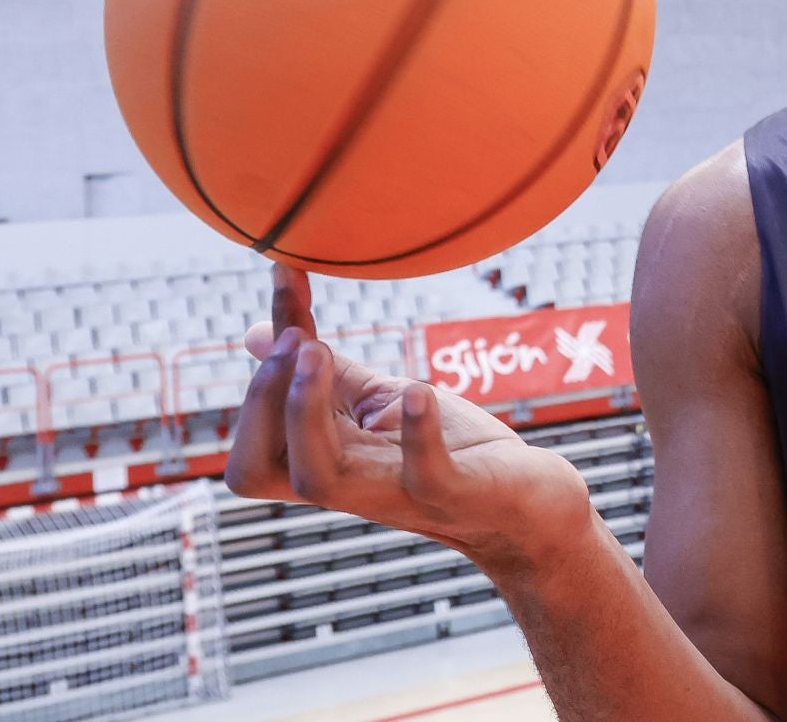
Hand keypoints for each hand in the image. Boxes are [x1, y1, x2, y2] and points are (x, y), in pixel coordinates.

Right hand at [224, 264, 592, 567]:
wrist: (533, 506)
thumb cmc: (457, 451)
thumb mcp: (384, 401)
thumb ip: (330, 374)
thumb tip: (258, 334)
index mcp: (329, 461)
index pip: (253, 440)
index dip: (255, 374)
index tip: (285, 281)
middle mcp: (352, 484)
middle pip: (257, 470)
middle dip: (263, 398)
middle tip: (297, 340)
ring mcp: (400, 493)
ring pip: (318, 478)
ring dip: (306, 411)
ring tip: (318, 351)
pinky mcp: (454, 493)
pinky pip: (424, 475)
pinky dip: (416, 433)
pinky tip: (417, 391)